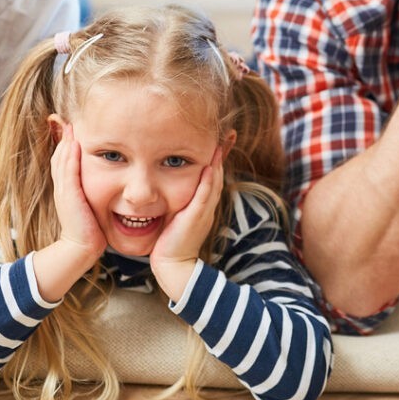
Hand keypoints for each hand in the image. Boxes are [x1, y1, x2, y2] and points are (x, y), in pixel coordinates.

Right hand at [48, 120, 104, 269]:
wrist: (83, 247)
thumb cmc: (92, 227)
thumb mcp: (93, 203)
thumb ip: (96, 190)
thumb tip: (109, 180)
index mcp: (68, 187)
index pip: (66, 158)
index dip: (68, 141)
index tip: (73, 124)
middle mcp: (63, 186)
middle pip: (60, 155)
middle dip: (64, 136)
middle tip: (67, 117)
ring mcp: (64, 191)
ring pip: (62, 161)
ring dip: (66, 141)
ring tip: (70, 124)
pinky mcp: (68, 197)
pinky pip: (67, 172)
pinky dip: (69, 157)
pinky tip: (74, 144)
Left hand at [150, 148, 224, 282]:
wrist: (172, 265)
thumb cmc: (170, 241)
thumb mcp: (177, 217)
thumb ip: (179, 202)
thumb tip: (168, 185)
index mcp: (203, 205)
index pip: (213, 177)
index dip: (218, 158)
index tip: (222, 140)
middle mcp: (207, 206)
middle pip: (218, 175)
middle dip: (223, 154)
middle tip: (230, 134)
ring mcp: (203, 212)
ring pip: (214, 183)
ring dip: (218, 162)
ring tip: (221, 143)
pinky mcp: (196, 217)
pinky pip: (204, 196)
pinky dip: (208, 181)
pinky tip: (209, 167)